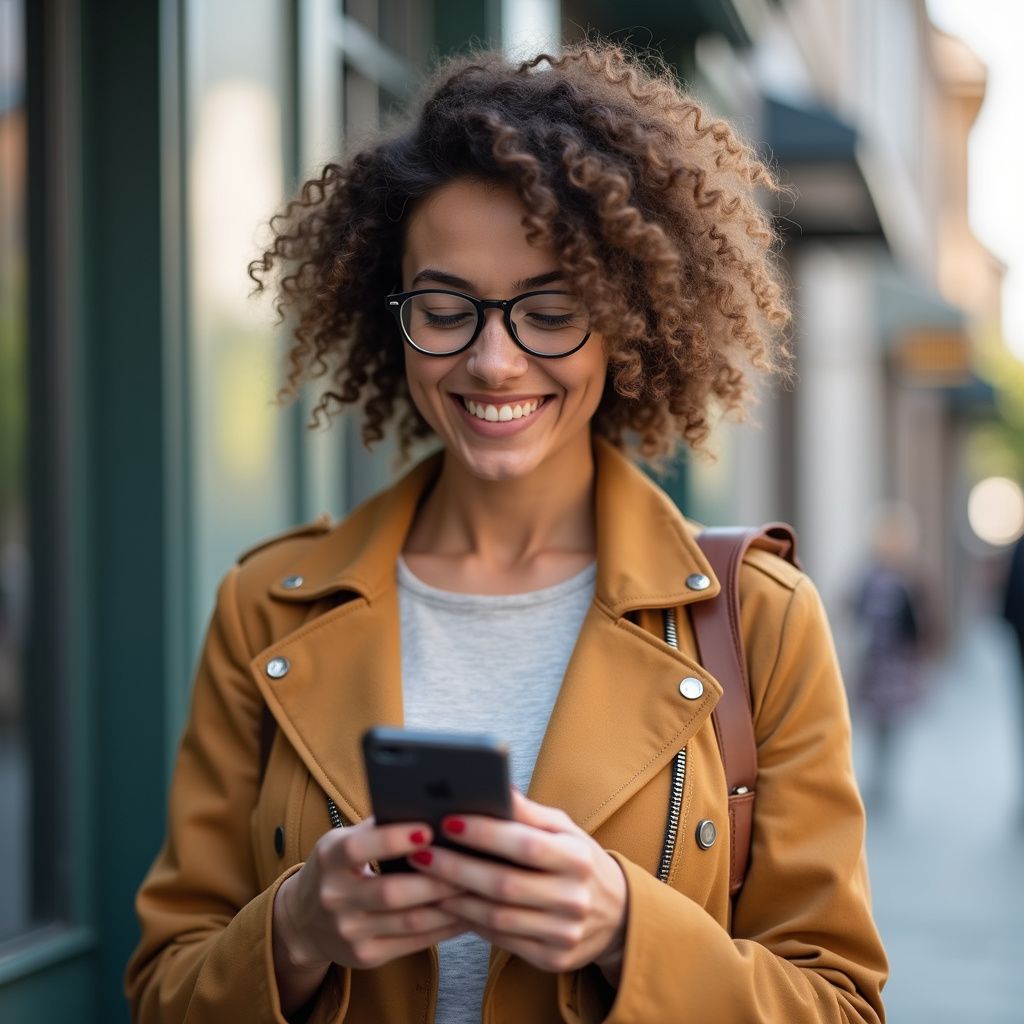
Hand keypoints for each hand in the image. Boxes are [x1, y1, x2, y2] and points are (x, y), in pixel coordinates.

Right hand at [272, 818, 468, 1012]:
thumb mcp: (343, 841)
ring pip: (410, 920)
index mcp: (329, 859)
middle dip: (437, 878)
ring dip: (450, 905)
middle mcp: (334, 898)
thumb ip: (378, 828)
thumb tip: (429, 808)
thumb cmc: (337, 867)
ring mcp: (349, 932)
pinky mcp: (366, 956)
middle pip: (392, 891)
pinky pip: (415, 942)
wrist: (303, 921)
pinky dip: (445, 927)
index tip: (429, 828)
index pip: (359, 848)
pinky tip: (466, 913)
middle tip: (473, 862)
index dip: (394, 839)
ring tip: (478, 887)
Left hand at [407, 790, 626, 981]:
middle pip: (503, 884)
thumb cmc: (578, 860)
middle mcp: (574, 898)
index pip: (524, 845)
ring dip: (455, 897)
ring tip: (426, 878)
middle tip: (421, 853)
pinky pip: (501, 940)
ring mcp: (564, 933)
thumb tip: (493, 784)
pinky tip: (450, 904)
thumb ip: (527, 812)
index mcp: (577, 858)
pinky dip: (472, 921)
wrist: (617, 915)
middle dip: (456, 867)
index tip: (448, 821)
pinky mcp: (553, 959)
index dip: (484, 834)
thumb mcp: (564, 830)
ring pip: (497, 917)